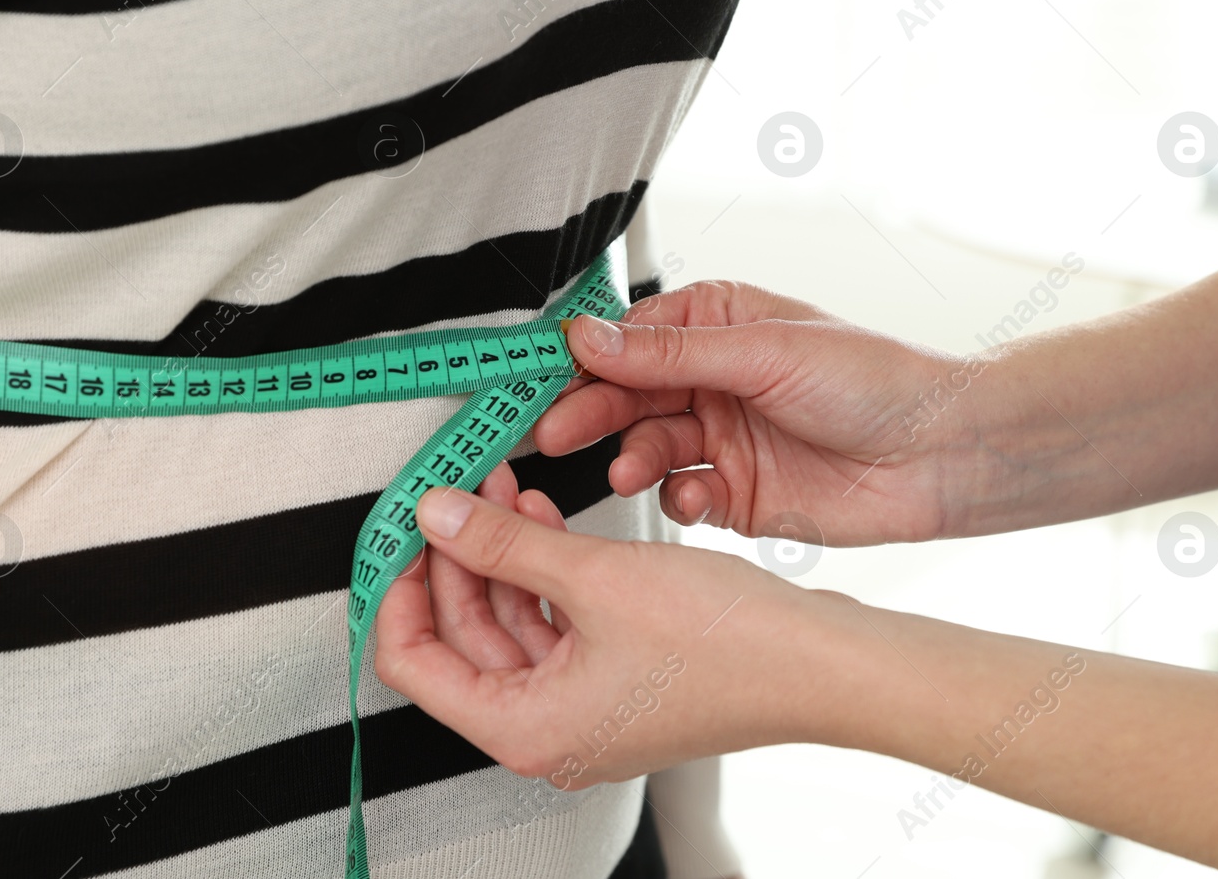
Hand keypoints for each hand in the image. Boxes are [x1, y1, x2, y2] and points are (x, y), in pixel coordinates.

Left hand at [375, 469, 833, 787]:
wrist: (821, 664)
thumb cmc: (728, 644)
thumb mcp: (594, 576)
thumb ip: (503, 543)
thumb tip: (435, 515)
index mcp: (526, 728)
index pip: (412, 662)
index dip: (396, 590)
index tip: (397, 531)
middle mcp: (549, 730)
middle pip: (460, 639)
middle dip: (453, 557)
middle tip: (449, 492)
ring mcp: (584, 709)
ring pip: (508, 627)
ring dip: (500, 556)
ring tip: (499, 487)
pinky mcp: (617, 682)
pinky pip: (553, 626)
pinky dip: (541, 573)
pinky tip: (543, 516)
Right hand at [534, 281, 987, 544]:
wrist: (945, 455)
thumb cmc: (878, 381)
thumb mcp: (765, 352)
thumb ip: (670, 353)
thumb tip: (590, 337)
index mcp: (715, 325)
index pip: (626, 339)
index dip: (579, 360)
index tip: (533, 379)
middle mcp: (712, 380)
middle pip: (624, 395)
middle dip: (587, 413)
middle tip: (552, 432)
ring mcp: (721, 438)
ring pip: (645, 448)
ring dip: (632, 459)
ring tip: (630, 470)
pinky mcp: (736, 495)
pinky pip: (680, 497)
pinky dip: (675, 499)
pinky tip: (690, 497)